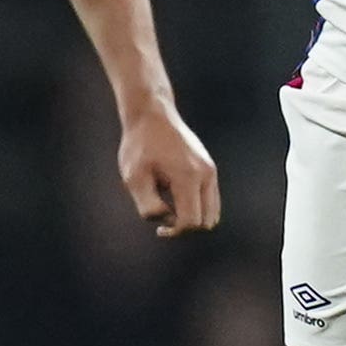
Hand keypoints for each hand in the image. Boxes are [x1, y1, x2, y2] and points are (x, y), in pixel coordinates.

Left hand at [118, 99, 220, 238]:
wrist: (151, 114)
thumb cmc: (139, 146)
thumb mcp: (133, 177)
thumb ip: (148, 206)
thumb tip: (167, 220)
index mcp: (188, 178)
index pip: (191, 222)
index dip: (174, 231)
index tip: (157, 227)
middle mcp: (206, 175)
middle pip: (206, 222)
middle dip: (184, 226)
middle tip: (162, 214)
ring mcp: (211, 170)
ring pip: (212, 213)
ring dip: (191, 217)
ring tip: (169, 204)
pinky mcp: (210, 168)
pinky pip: (210, 200)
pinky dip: (196, 206)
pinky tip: (174, 195)